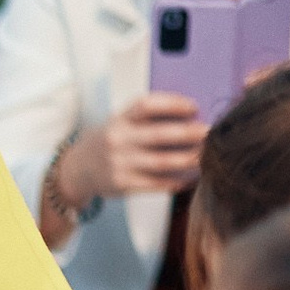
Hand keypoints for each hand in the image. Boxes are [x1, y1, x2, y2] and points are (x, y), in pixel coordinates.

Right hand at [59, 94, 205, 204]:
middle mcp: (117, 140)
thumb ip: (147, 118)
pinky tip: (192, 177)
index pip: (146, 105)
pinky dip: (178, 181)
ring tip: (208, 155)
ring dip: (189, 159)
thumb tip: (191, 115)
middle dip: (190, 133)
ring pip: (162, 162)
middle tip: (212, 132)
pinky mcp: (123, 185)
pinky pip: (156, 184)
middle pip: (160, 135)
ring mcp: (119, 164)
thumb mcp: (119, 123)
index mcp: (118, 120)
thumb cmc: (110, 142)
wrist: (77, 170)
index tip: (193, 107)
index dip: (172, 104)